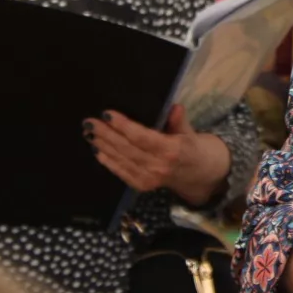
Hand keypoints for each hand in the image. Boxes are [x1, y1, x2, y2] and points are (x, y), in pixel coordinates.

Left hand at [85, 105, 229, 206]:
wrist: (201, 176)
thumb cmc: (195, 149)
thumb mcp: (191, 132)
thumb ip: (180, 121)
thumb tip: (174, 107)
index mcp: (173, 151)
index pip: (142, 137)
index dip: (123, 125)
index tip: (107, 113)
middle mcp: (158, 166)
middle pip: (127, 148)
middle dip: (106, 134)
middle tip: (90, 122)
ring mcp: (149, 178)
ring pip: (121, 160)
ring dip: (103, 146)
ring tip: (90, 133)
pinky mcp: (141, 186)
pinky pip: (121, 172)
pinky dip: (108, 161)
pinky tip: (97, 150)